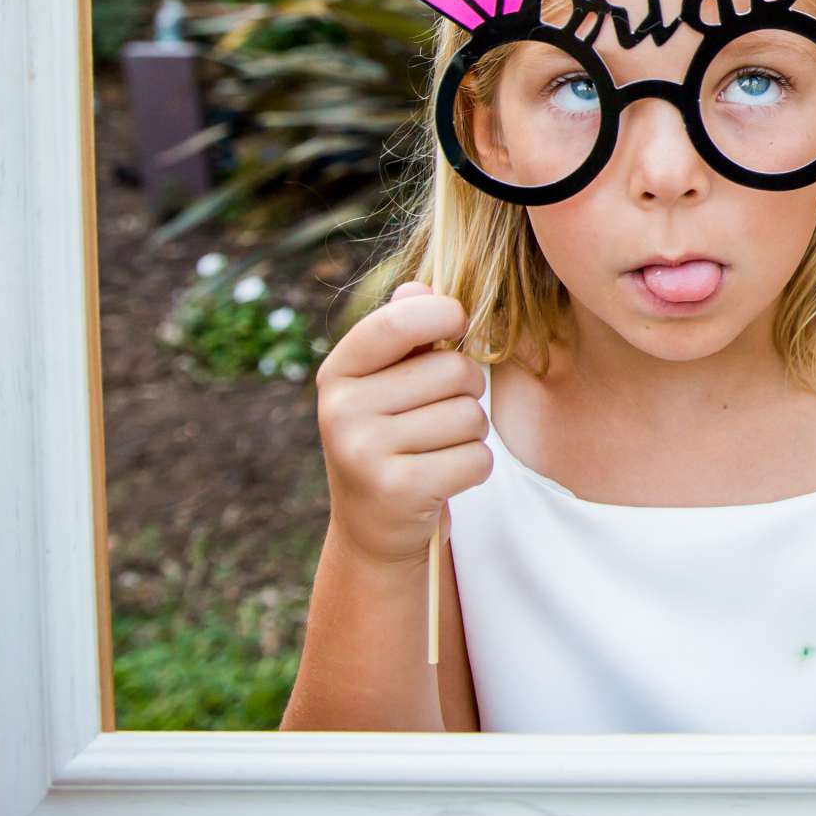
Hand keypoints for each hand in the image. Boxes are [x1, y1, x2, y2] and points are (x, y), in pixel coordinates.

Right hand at [315, 282, 491, 566]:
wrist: (373, 525)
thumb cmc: (391, 437)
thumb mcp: (386, 383)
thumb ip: (404, 333)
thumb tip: (422, 289)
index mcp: (338, 372)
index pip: (399, 321)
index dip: (444, 314)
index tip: (457, 323)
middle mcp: (342, 409)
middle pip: (454, 370)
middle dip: (468, 389)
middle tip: (442, 411)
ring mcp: (365, 452)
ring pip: (471, 416)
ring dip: (471, 432)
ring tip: (438, 446)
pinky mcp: (398, 490)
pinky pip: (476, 458)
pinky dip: (475, 467)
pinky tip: (445, 475)